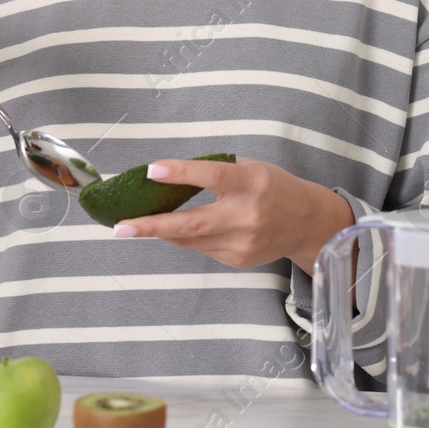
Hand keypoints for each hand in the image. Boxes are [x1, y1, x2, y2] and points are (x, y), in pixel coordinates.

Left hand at [113, 156, 355, 273]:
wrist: (309, 224)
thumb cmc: (275, 188)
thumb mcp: (251, 168)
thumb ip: (216, 172)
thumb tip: (170, 176)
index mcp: (252, 183)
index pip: (212, 176)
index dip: (181, 173)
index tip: (151, 171)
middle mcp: (247, 215)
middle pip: (191, 223)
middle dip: (150, 226)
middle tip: (120, 228)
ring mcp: (242, 242)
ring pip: (190, 238)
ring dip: (163, 230)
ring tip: (138, 224)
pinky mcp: (238, 259)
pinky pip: (202, 247)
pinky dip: (189, 236)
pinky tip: (188, 227)